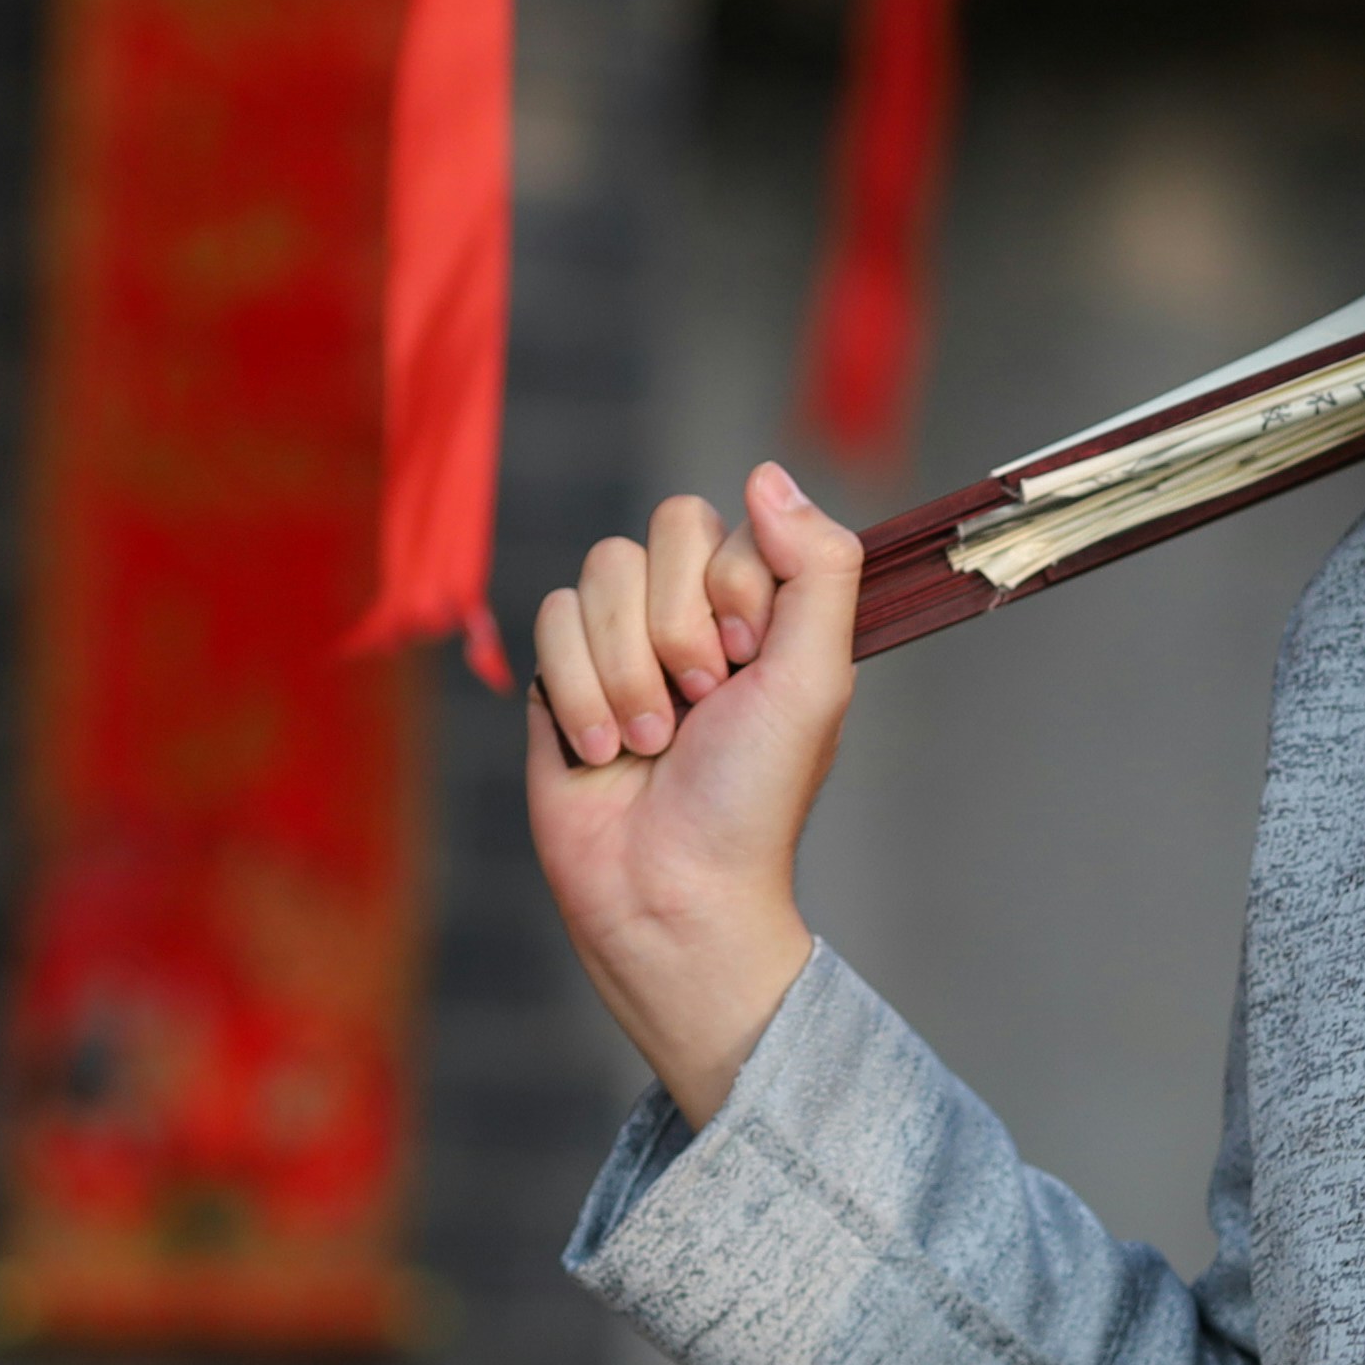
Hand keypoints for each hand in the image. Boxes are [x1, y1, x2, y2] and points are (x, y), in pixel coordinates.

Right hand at [524, 462, 858, 1123]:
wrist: (671, 892)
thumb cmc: (753, 799)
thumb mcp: (815, 678)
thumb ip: (817, 565)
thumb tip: (766, 472)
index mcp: (758, 608)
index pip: (724, 523)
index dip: (729, 588)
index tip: (748, 663)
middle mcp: (688, 614)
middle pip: (653, 535)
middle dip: (672, 628)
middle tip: (699, 703)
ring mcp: (618, 642)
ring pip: (595, 577)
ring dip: (624, 672)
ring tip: (648, 742)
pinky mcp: (558, 676)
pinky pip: (547, 621)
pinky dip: (577, 691)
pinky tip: (600, 751)